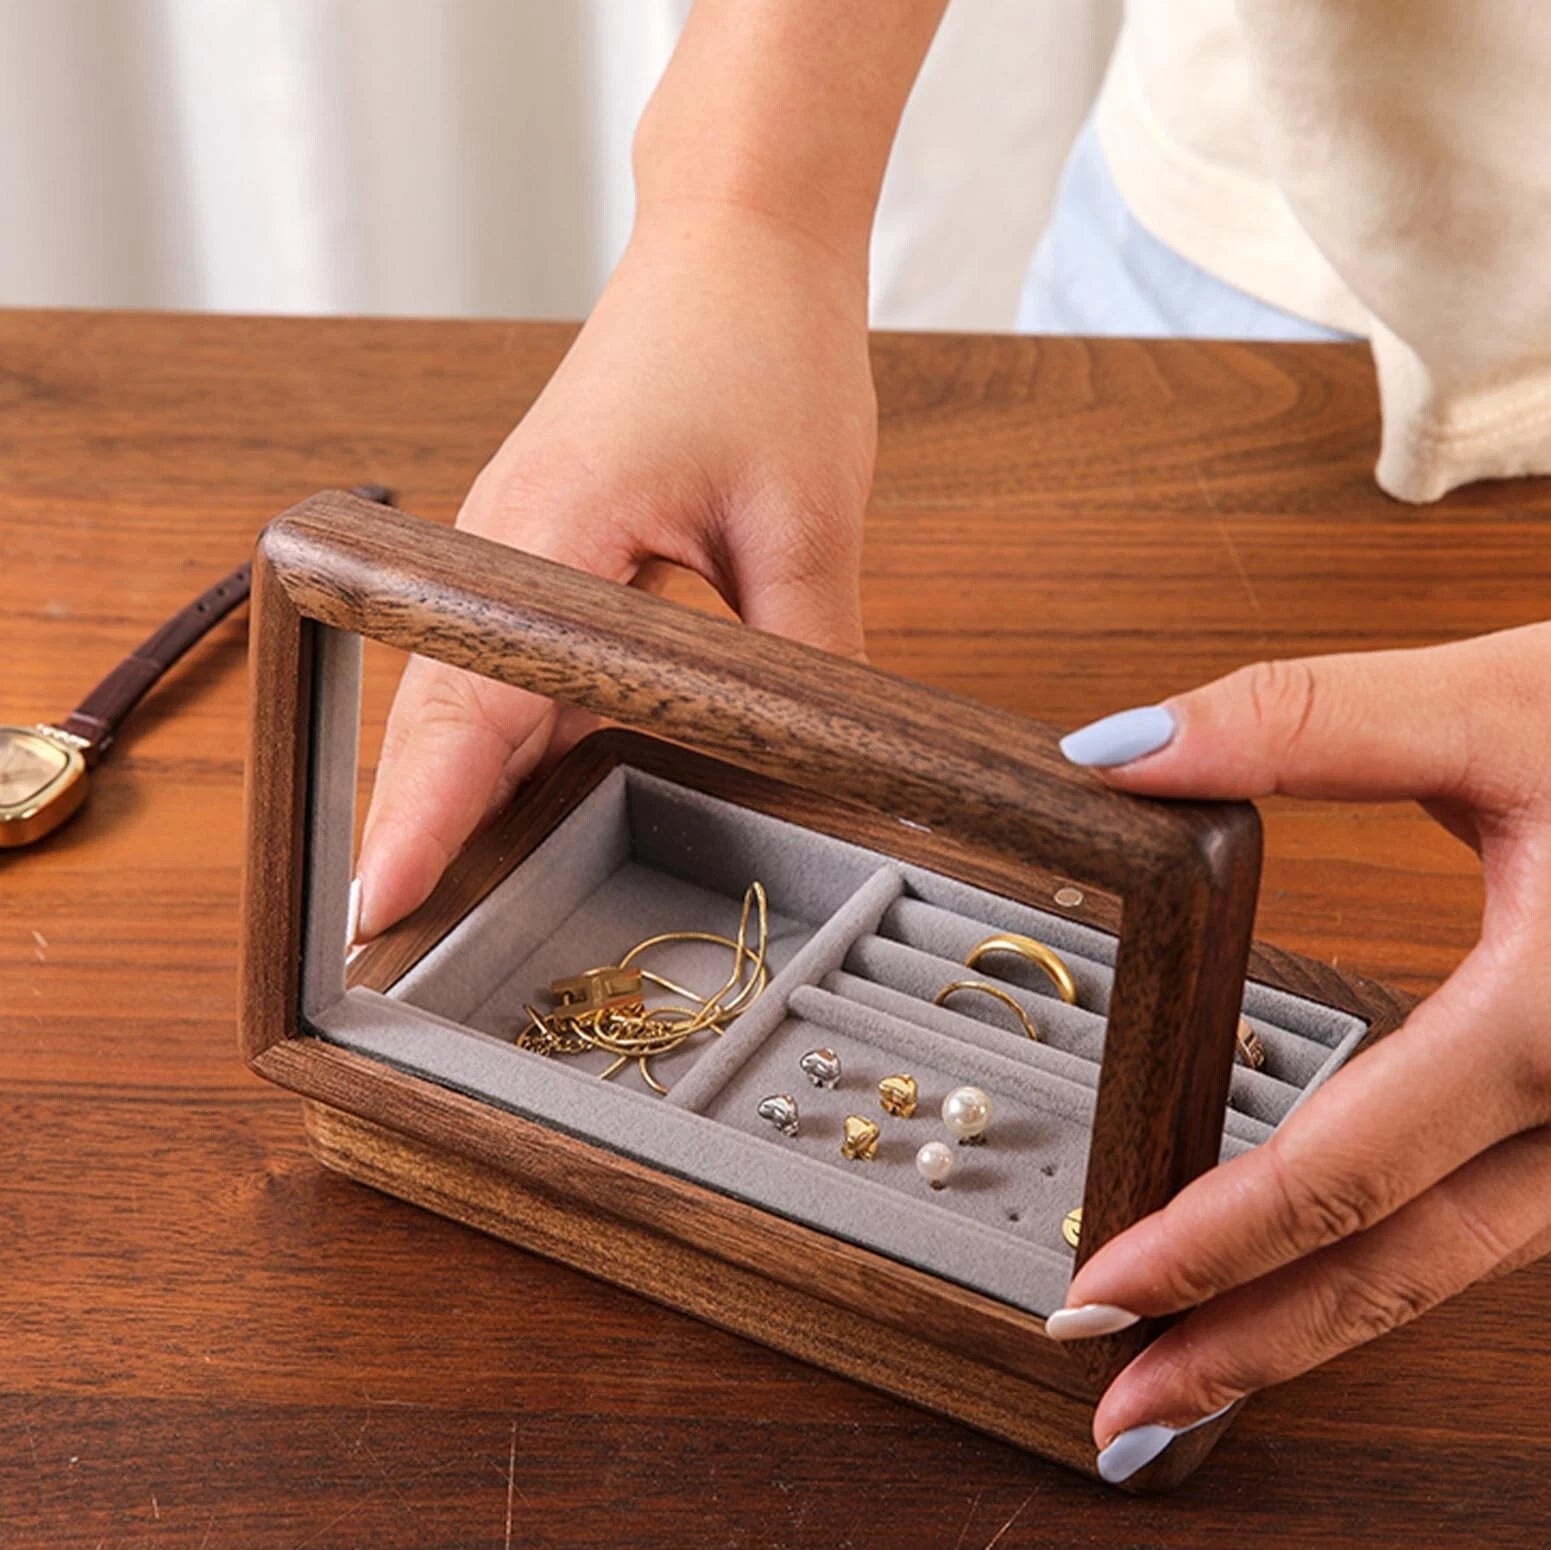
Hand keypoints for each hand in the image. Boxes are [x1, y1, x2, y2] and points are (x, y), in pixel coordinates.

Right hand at [353, 201, 876, 939]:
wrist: (740, 244)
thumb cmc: (762, 348)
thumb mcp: (806, 516)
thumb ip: (801, 656)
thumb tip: (816, 769)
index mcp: (548, 529)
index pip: (466, 697)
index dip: (422, 809)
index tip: (381, 901)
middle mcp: (505, 545)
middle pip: (442, 713)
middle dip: (421, 827)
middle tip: (403, 950)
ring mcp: (518, 549)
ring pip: (477, 699)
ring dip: (468, 793)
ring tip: (466, 905)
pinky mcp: (553, 553)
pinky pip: (525, 667)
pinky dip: (527, 738)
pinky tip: (557, 800)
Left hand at [1053, 614, 1550, 1476]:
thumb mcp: (1497, 704)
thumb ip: (1301, 722)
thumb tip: (1120, 750)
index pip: (1339, 1175)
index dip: (1207, 1247)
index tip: (1099, 1295)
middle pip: (1393, 1275)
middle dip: (1245, 1350)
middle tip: (1123, 1408)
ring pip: (1452, 1269)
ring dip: (1317, 1326)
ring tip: (1197, 1365)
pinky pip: (1498, 1225)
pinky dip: (1394, 1265)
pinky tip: (1323, 1271)